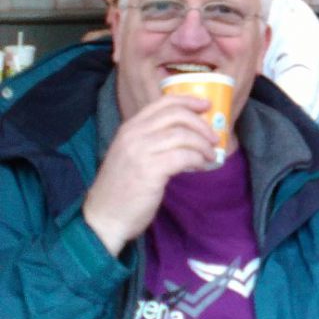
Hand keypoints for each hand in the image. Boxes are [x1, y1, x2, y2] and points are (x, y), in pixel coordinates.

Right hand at [82, 95, 217, 255]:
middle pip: (176, 115)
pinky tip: (201, 166)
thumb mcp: (133, 154)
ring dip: (203, 144)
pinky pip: (183, 156)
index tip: (207, 105)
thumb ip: (152, 140)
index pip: (163, 102)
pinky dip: (197, 158)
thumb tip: (188, 133)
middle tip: (214, 136)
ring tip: (210, 155)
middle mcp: (133, 134)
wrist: (104, 217)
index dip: (189, 101)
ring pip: (182, 135)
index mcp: (130, 127)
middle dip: (201, 124)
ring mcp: (140, 151)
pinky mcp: (150, 170)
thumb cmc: (122, 188)